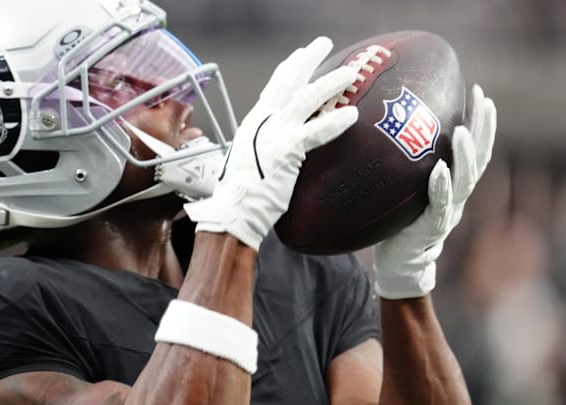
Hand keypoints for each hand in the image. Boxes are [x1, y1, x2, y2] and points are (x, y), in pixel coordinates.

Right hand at [184, 37, 357, 249]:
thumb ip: (265, 147)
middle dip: (307, 59)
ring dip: (329, 82)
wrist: (233, 210)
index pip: (273, 87)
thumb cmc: (241, 193)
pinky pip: (316, 131)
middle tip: (324, 43)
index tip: (300, 55)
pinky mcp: (287, 150)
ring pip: (305, 98)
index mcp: (254, 122)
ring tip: (350, 73)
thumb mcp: (250, 160)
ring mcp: (274, 133)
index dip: (288, 69)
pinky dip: (334, 122)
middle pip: (288, 81)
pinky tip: (352, 116)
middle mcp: (262, 121)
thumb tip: (279, 150)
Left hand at [373, 84, 496, 298]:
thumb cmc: (397, 222)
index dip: (480, 122)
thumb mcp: (402, 189)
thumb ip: (402, 165)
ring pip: (465, 180)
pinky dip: (442, 187)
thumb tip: (378, 128)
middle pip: (478, 157)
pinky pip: (441, 206)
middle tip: (481, 100)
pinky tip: (439, 171)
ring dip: (466, 154)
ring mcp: (447, 212)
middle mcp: (456, 195)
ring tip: (462, 131)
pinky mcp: (432, 228)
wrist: (399, 264)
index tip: (478, 92)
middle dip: (483, 128)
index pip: (473, 147)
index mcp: (451, 183)